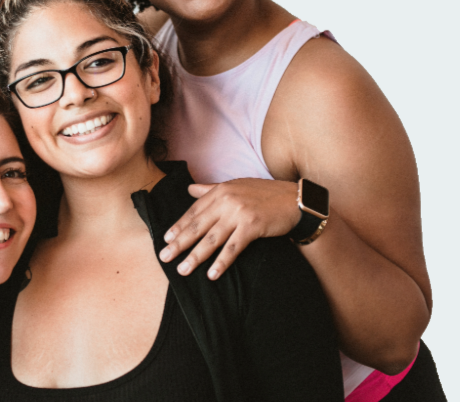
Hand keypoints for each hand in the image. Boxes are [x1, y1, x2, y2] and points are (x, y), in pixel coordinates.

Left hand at [159, 177, 300, 278]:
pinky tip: (211, 274)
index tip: (166, 238)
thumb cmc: (264, 194)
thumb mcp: (235, 186)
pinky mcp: (252, 226)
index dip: (179, 226)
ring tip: (182, 269)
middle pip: (198, 225)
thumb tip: (189, 189)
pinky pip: (233, 248)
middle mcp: (226, 201)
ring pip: (212, 239)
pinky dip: (221, 262)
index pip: (194, 211)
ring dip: (195, 256)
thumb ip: (210, 189)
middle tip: (164, 257)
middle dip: (180, 242)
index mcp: (220, 191)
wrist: (294, 200)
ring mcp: (238, 213)